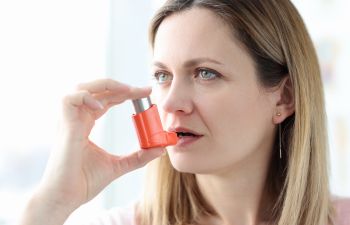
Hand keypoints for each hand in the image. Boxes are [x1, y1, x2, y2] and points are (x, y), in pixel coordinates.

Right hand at [22, 79, 163, 223]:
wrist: (67, 197)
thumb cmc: (84, 182)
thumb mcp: (118, 166)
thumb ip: (138, 157)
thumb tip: (160, 149)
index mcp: (86, 123)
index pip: (106, 99)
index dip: (125, 93)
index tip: (146, 93)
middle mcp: (77, 118)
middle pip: (97, 90)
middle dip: (121, 86)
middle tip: (143, 90)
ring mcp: (69, 121)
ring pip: (81, 87)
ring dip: (105, 85)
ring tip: (126, 92)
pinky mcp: (64, 127)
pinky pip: (69, 99)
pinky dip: (86, 97)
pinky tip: (101, 106)